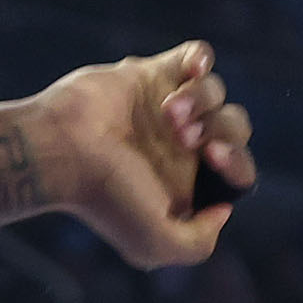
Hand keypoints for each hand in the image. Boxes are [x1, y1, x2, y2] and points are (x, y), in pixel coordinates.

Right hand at [34, 41, 255, 268]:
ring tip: (169, 112)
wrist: (64, 149)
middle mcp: (180, 149)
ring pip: (217, 91)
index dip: (237, 162)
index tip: (211, 157)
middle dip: (220, 128)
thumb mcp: (156, 246)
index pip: (238, 172)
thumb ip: (200, 244)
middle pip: (235, 127)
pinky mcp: (150, 75)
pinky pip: (198, 56)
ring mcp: (166, 109)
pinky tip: (188, 72)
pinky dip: (200, 60)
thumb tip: (225, 207)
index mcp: (187, 187)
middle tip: (184, 137)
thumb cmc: (107, 196)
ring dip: (201, 98)